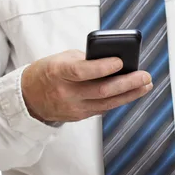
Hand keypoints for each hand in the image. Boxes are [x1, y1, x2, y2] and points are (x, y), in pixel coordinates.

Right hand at [21, 49, 152, 122]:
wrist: (29, 97)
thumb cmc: (49, 71)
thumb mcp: (62, 58)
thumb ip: (86, 59)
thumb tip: (116, 62)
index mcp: (58, 73)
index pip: (82, 71)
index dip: (103, 67)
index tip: (121, 61)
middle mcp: (66, 93)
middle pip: (101, 91)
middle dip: (127, 83)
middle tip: (145, 76)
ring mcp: (73, 108)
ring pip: (107, 103)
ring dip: (130, 94)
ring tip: (146, 85)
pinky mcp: (79, 116)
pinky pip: (103, 108)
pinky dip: (118, 99)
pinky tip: (130, 92)